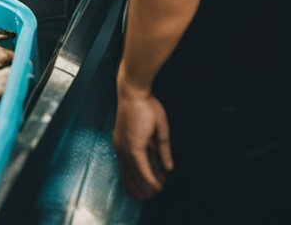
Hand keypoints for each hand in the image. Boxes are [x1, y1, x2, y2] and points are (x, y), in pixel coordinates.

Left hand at [113, 85, 172, 199]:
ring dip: (147, 187)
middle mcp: (121, 149)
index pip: (129, 170)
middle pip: (129, 176)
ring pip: (135, 176)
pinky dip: (150, 179)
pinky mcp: (133, 146)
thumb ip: (162, 151)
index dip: (138, 182)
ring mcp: (126, 148)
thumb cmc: (144, 107)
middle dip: (141, 189)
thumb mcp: (156, 132)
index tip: (148, 190)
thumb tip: (169, 168)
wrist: (135, 93)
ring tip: (156, 194)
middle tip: (152, 197)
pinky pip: (141, 169)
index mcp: (123, 144)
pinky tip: (157, 187)